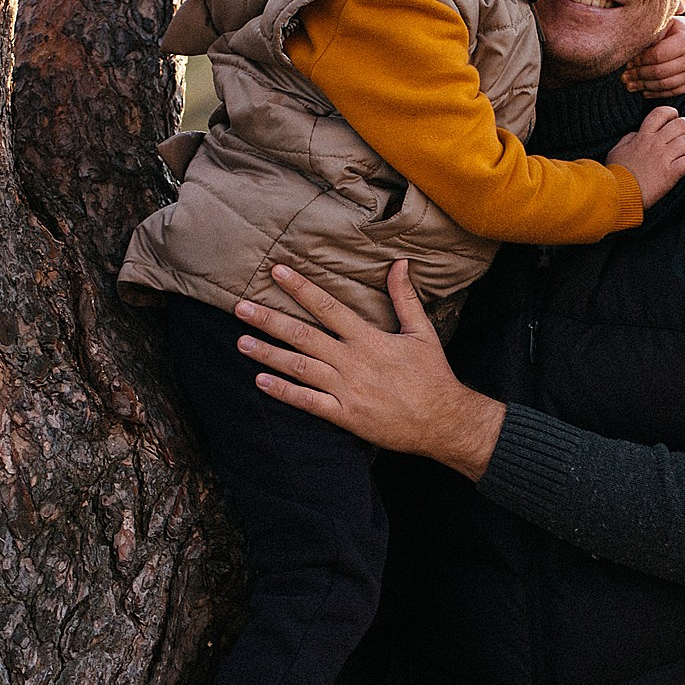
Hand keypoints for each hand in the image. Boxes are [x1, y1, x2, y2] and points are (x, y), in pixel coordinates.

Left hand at [237, 261, 505, 477]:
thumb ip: (404, 297)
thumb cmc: (433, 375)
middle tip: (240, 307)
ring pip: (299, 367)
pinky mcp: (345, 416)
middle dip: (269, 320)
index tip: (277, 272)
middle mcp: (353, 362)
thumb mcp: (422, 331)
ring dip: (268, 353)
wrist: (444, 421)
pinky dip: (283, 392)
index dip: (301, 288)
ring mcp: (346, 390)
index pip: (328, 307)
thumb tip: (400, 263)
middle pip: (303, 335)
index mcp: (369, 338)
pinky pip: (308, 402)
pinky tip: (260, 381)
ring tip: (241, 342)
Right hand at [607, 103, 684, 207]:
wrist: (618, 193)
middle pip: (680, 124)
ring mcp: (664, 158)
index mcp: (642, 136)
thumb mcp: (617, 151)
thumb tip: (636, 134)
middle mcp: (655, 143)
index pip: (660, 114)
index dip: (671, 113)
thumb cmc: (616, 173)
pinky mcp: (671, 174)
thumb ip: (628, 139)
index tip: (675, 117)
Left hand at [622, 11, 684, 97]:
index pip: (657, 55)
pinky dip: (655, 93)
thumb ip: (652, 33)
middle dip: (639, 75)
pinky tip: (643, 90)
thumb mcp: (666, 25)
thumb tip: (631, 44)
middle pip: (659, 72)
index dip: (640, 60)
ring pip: (664, 84)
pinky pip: (671, 92)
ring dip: (644, 86)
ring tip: (630, 84)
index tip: (628, 62)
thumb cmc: (674, 31)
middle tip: (624, 76)